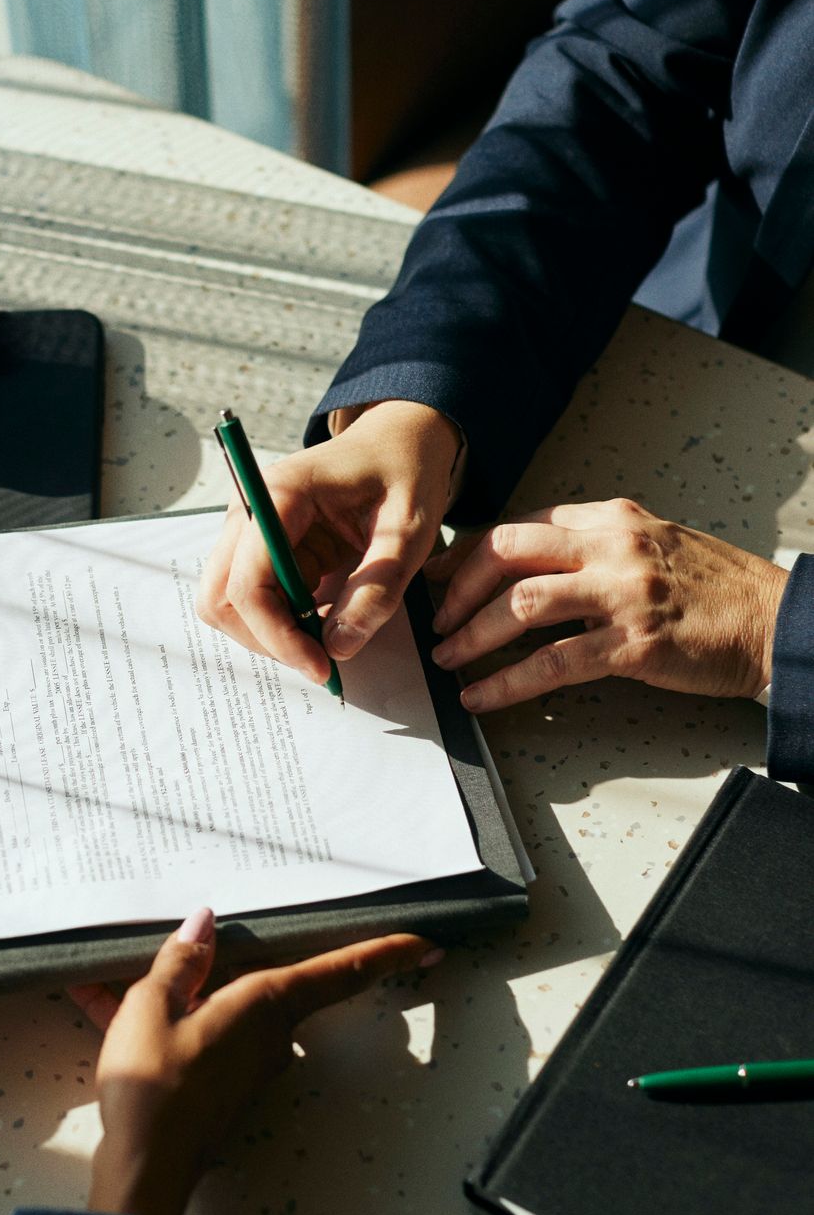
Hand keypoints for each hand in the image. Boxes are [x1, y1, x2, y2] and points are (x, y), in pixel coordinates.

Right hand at [71, 908, 438, 1214]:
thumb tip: (202, 923)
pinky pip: (198, 1034)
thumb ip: (179, 962)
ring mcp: (246, 1064)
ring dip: (184, 990)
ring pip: (226, 1008)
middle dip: (239, 959)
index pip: (341, 971)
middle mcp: (267, 1035)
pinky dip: (163, 1018)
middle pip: (274, 982)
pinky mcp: (220, 1086)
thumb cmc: (154, 1087)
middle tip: (208, 936)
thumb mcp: (153, 1007)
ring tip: (123, 970)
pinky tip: (106, 1002)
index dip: (385, 953)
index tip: (424, 943)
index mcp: (264, 1004)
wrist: (143, 1170)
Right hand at [196, 402, 461, 679]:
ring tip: (326, 636)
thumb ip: (377, 587)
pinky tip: (323, 617)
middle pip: (220, 598)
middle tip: (322, 660)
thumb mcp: (409, 529)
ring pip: (228, 604)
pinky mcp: (261, 548)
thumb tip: (339, 645)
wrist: (398, 441)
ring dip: (270, 633)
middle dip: (267, 639)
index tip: (321, 665)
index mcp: (281, 495)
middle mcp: (249, 511)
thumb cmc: (404, 471)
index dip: (276, 634)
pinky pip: (254, 598)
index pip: (247, 581)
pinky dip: (281, 622)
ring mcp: (249, 531)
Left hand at [428, 497, 787, 711]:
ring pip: (521, 605)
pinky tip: (482, 696)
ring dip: (473, 635)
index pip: (521, 525)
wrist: (777, 622)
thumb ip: (595, 546)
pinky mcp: (634, 645)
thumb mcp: (653, 544)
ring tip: (449, 659)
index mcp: (612, 518)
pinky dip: (506, 682)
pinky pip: (552, 664)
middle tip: (437, 620)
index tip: (439, 577)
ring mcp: (623, 594)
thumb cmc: (716, 591)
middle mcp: (613, 546)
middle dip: (458, 588)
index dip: (469, 554)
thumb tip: (529, 567)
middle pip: (508, 553)